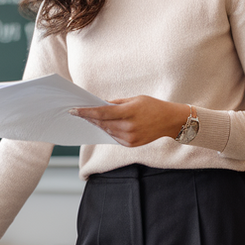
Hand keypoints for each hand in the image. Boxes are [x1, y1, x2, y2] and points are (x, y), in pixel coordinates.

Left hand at [71, 97, 188, 146]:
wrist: (170, 121)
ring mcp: (130, 138)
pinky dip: (108, 130)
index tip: (74, 110)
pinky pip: (114, 137)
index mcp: (129, 112)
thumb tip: (100, 105)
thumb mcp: (134, 99)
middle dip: (89, 118)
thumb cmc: (152, 106)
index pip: (102, 112)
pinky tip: (103, 125)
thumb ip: (116, 103)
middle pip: (102, 123)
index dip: (86, 112)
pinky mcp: (131, 144)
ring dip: (97, 124)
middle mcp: (129, 127)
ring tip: (88, 118)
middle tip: (77, 113)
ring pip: (107, 131)